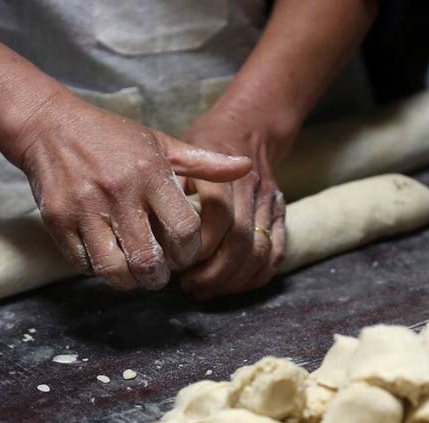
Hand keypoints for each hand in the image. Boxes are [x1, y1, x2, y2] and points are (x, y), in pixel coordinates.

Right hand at [13, 94, 252, 290]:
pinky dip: (99, 271)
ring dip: (130, 282)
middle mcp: (118, 191)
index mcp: (150, 173)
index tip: (185, 254)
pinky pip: (83, 263)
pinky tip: (109, 260)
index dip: (189, 252)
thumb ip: (204, 163)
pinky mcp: (57, 220)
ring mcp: (85, 208)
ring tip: (137, 276)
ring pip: (114, 269)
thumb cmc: (112, 137)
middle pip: (149, 259)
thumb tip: (247, 167)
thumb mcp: (162, 143)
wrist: (48, 125)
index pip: (183, 230)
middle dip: (160, 278)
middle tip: (162, 275)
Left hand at [177, 106, 291, 299]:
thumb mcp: (181, 152)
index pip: (218, 216)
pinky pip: (274, 254)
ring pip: (259, 253)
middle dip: (215, 272)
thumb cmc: (205, 144)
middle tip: (189, 286)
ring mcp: (270, 202)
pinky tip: (230, 285)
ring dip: (232, 279)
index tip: (178, 263)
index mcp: (224, 173)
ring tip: (205, 289)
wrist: (249, 128)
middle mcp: (252, 188)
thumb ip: (169, 185)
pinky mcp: (280, 215)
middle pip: (241, 241)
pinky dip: (255, 276)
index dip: (199, 245)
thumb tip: (148, 228)